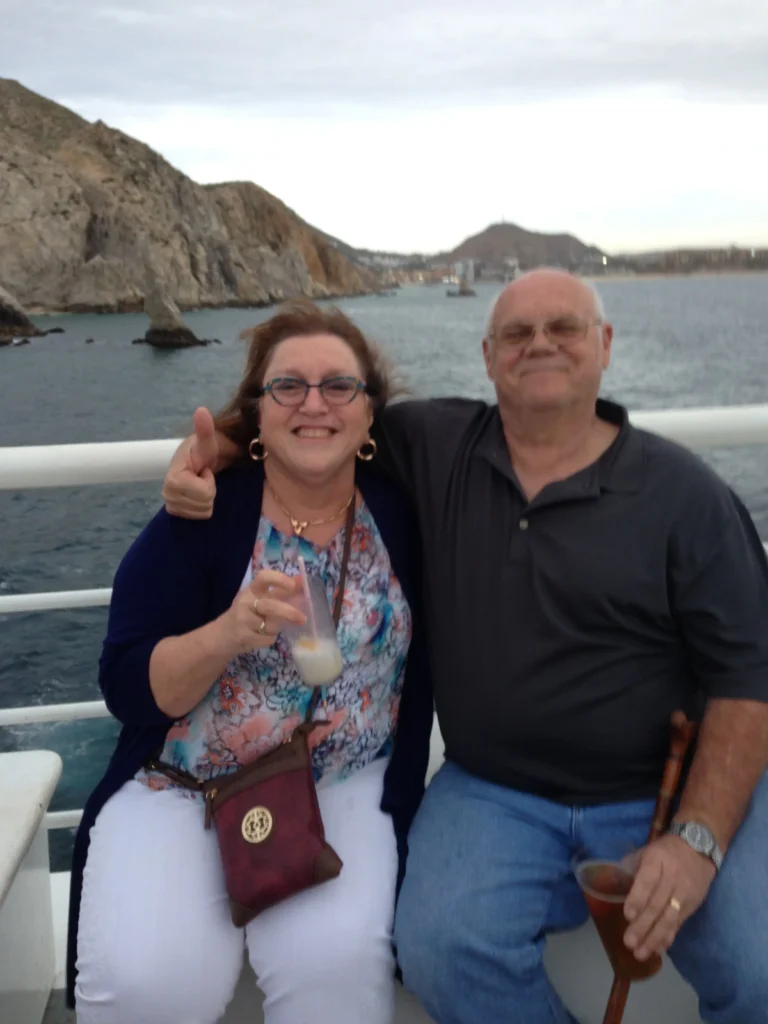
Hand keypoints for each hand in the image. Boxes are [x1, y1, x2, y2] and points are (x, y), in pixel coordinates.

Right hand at [162, 407, 220, 518]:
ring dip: (206, 499)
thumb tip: (201, 410)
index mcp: (172, 477)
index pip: (203, 493)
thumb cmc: (205, 450)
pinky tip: (197, 494)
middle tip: (202, 477)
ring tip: (200, 483)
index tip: (203, 470)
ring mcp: (170, 504)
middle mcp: (167, 492)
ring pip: (201, 514)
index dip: (208, 482)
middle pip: (203, 505)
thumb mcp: (208, 440)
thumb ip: (204, 428)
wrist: (200, 461)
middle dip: (208, 491)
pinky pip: (197, 519)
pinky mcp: (175, 512)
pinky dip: (201, 508)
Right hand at [217, 570, 305, 655]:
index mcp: (252, 589)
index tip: (293, 585)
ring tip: (273, 628)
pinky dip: (269, 639)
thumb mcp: (261, 599)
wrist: (222, 636)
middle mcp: (246, 601)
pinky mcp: (242, 636)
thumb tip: (302, 580)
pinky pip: (266, 639)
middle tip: (302, 619)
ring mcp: (242, 619)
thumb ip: (281, 591)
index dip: (279, 579)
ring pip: (269, 625)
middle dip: (288, 612)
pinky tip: (262, 637)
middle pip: (270, 605)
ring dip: (277, 628)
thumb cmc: (248, 614)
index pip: (263, 577)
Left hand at [623, 834, 716, 959]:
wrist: (699, 848)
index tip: (628, 916)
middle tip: (629, 943)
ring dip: (654, 938)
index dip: (638, 899)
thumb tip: (612, 882)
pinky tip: (657, 949)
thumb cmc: (665, 851)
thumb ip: (632, 867)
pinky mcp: (692, 905)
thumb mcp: (647, 851)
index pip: (647, 881)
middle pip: (657, 904)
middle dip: (643, 926)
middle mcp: (672, 877)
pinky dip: (668, 937)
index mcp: (657, 860)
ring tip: (641, 953)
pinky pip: (679, 923)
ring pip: (669, 918)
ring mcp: (684, 893)